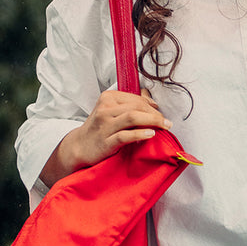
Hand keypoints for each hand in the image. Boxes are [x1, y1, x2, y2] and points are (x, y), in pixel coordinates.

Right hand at [40, 88, 170, 186]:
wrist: (80, 147)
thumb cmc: (99, 128)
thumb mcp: (111, 111)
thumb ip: (130, 104)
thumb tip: (151, 99)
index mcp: (108, 98)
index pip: (135, 99)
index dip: (151, 105)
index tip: (160, 112)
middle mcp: (105, 109)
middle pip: (136, 107)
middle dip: (155, 114)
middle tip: (166, 122)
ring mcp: (104, 125)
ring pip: (133, 117)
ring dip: (152, 121)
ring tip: (164, 126)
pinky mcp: (105, 141)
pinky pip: (125, 135)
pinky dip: (140, 134)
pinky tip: (150, 134)